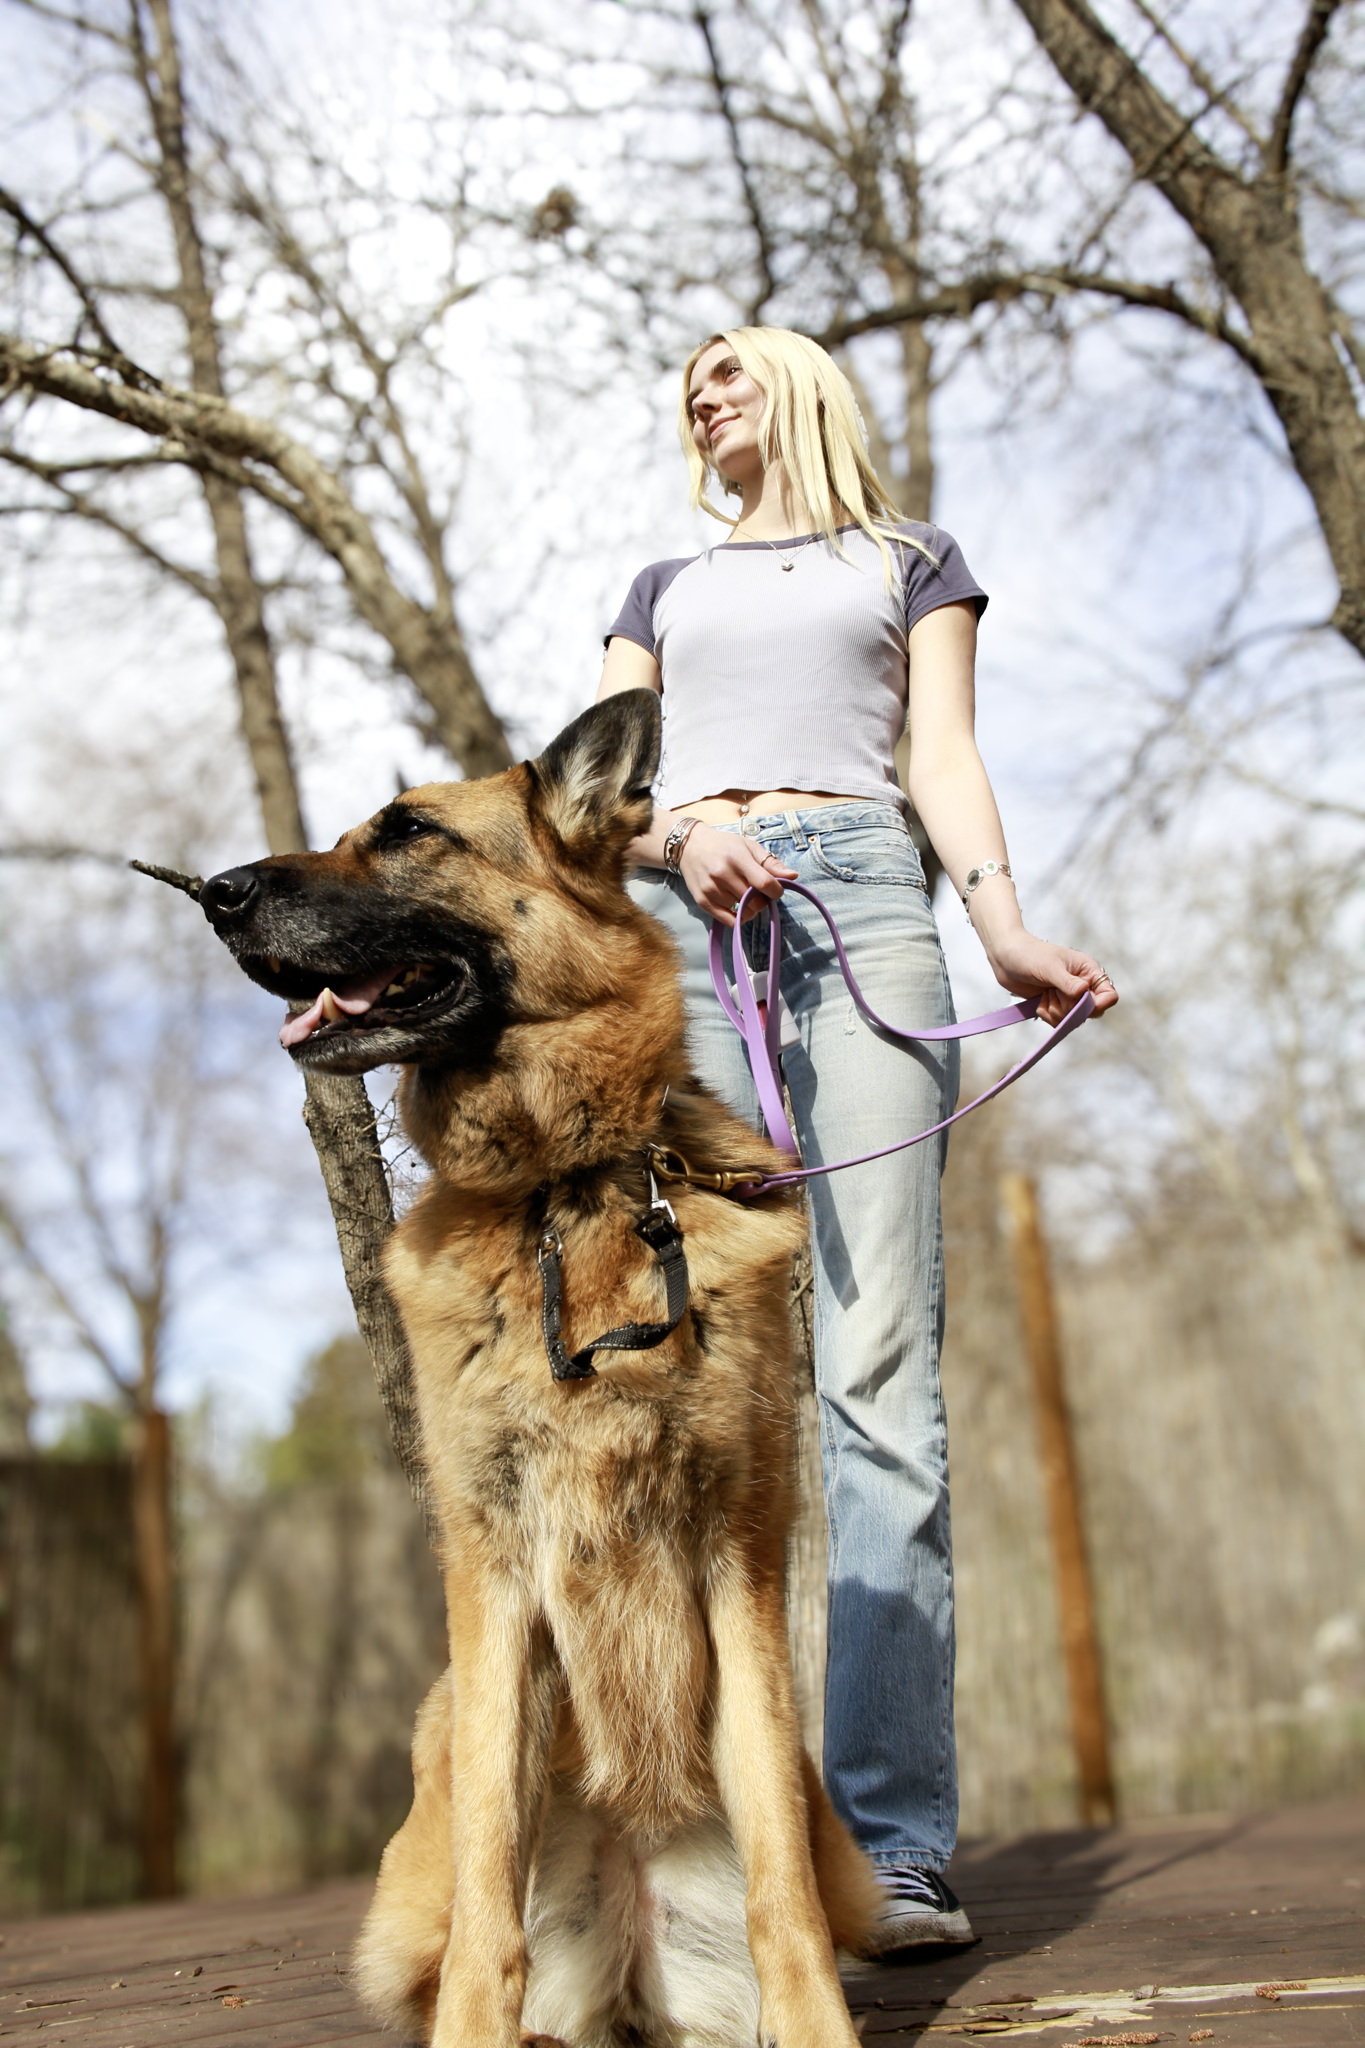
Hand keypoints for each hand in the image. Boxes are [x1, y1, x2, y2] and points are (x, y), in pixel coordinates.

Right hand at [677, 824, 797, 925]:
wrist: (690, 847)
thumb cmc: (724, 846)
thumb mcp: (749, 847)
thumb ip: (771, 863)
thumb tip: (793, 876)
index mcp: (737, 857)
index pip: (765, 883)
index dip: (777, 891)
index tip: (776, 889)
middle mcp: (722, 874)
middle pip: (756, 902)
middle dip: (764, 900)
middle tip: (759, 892)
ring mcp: (711, 889)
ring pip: (744, 912)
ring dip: (751, 908)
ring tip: (745, 894)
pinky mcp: (702, 902)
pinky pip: (729, 921)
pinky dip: (739, 918)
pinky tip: (739, 907)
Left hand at [983, 928, 1117, 1026]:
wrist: (1005, 957)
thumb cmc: (1029, 954)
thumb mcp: (1050, 967)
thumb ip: (1067, 983)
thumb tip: (1084, 993)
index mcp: (1088, 971)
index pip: (1109, 996)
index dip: (1098, 1005)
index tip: (1080, 1005)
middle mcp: (1082, 985)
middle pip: (1090, 1012)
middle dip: (1070, 1009)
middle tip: (1053, 993)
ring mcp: (1068, 996)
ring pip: (1073, 1019)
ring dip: (1056, 1012)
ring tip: (1045, 995)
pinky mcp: (1055, 1004)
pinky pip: (1058, 1021)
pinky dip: (1047, 1015)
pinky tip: (1039, 1001)